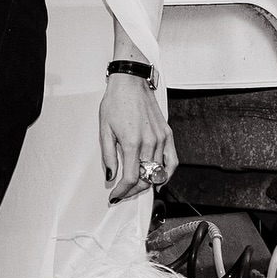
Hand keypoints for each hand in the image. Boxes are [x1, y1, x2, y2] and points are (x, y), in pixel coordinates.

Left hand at [99, 74, 177, 202]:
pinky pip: (172, 160)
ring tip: (137, 187)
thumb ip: (108, 156)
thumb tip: (111, 176)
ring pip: (159, 172)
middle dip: (134, 190)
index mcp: (132, 142)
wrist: (130, 83)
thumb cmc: (115, 102)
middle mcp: (150, 142)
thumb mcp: (104, 130)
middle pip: (146, 178)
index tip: (115, 195)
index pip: (131, 178)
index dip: (123, 190)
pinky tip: (159, 179)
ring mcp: (161, 138)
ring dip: (148, 183)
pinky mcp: (167, 134)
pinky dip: (167, 173)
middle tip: (123, 191)